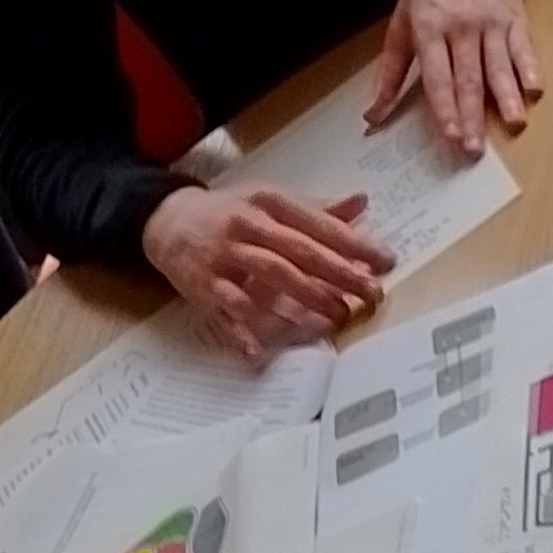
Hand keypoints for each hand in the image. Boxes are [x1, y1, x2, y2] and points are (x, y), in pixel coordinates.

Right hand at [141, 183, 393, 359]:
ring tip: (338, 316)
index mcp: (269, 203)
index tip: (386, 260)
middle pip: (301, 251)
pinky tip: (260, 352)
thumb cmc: (228, 213)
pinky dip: (242, 332)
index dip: (354, 244)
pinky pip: (227, 311)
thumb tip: (361, 203)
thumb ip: (315, 208)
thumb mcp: (269, 201)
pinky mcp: (204, 285)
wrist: (166, 220)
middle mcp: (247, 226)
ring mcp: (225, 256)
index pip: (319, 224)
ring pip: (272, 276)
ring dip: (307, 298)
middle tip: (372, 293)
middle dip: (340, 274)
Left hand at [367, 0, 537, 157]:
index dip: (444, 107)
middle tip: (475, 148)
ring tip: (514, 125)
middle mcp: (462, 26)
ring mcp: (492, 21)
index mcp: (429, 26)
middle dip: (472, 115)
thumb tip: (372, 115)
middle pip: (469, 78)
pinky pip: (524, 48)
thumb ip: (389, 69)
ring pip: (500, 66)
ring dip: (506, 98)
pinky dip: (530, 69)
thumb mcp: (401, 18)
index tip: (450, 135)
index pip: (437, 75)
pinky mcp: (515, 17)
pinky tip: (534, 90)